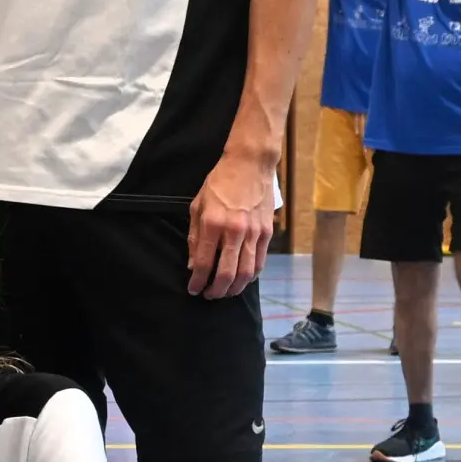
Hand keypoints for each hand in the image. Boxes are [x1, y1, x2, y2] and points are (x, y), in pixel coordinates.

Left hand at [186, 146, 277, 297]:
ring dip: (234, 288)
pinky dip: (251, 276)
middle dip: (216, 290)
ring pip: (246, 273)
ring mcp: (254, 233)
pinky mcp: (267, 233)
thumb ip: (195, 237)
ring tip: (225, 292)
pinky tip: (242, 280)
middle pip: (227, 274)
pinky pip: (260, 262)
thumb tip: (194, 264)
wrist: (250, 165)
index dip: (197, 281)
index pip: (204, 263)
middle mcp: (235, 232)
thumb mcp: (198, 206)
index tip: (193, 289)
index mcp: (213, 224)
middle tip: (209, 295)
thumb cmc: (219, 183)